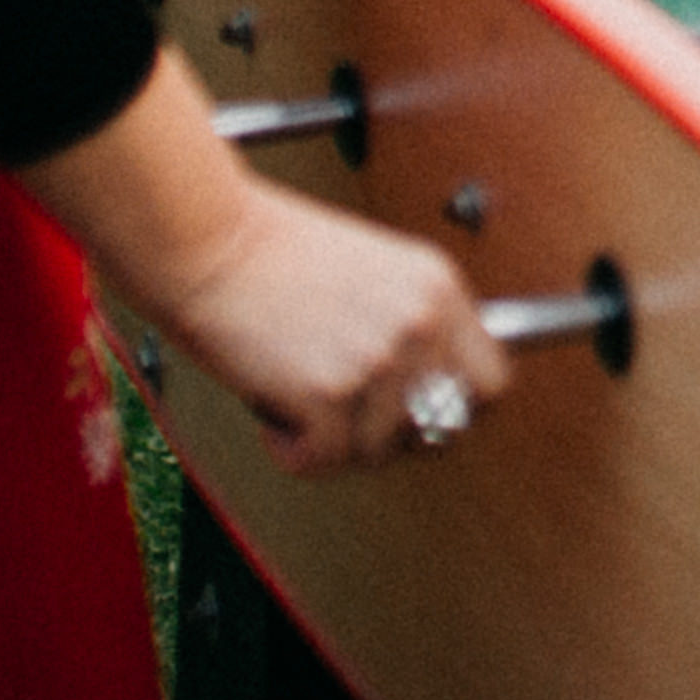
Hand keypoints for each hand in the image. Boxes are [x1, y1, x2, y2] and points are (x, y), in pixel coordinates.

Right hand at [143, 182, 506, 475]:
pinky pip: (323, 459)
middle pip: (442, 428)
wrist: (207, 240)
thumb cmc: (272, 252)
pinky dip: (292, 448)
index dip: (458, 407)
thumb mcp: (376, 271)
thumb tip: (430, 388)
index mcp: (438, 287)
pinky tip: (276, 407)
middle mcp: (419, 323)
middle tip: (352, 418)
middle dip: (395, 435)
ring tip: (300, 395)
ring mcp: (378, 359)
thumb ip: (412, 324)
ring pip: (377, 451)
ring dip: (334, 440)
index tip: (427, 414)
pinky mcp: (328, 392)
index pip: (492, 381)